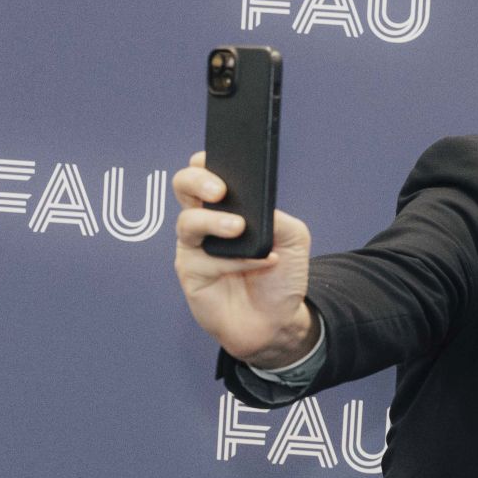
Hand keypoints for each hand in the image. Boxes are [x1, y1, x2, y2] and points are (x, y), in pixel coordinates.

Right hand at [172, 152, 316, 367]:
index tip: (217, 156)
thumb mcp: (293, 241)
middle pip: (184, 186)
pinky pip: (205, 261)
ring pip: (188, 222)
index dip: (207, 161)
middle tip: (219, 191)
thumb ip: (276, 218)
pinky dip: (234, 262)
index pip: (208, 172)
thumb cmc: (279, 276)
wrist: (276, 322)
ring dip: (214, 223)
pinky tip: (258, 264)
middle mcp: (206, 221)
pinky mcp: (190, 273)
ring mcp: (195, 247)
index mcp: (229, 206)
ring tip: (239, 228)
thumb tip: (259, 208)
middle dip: (197, 181)